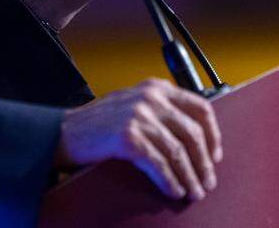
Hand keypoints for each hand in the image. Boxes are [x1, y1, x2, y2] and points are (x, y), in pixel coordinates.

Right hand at [54, 78, 222, 200]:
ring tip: (194, 191)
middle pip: (192, 133)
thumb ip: (159, 111)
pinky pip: (159, 164)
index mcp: (155, 88)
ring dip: (190, 176)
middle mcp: (150, 98)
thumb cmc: (97, 123)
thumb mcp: (132, 105)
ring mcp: (139, 116)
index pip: (200, 107)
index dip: (212, 134)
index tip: (215, 154)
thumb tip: (192, 139)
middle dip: (203, 162)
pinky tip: (174, 189)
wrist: (63, 131)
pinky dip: (170, 180)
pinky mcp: (128, 137)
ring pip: (178, 151)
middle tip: (207, 181)